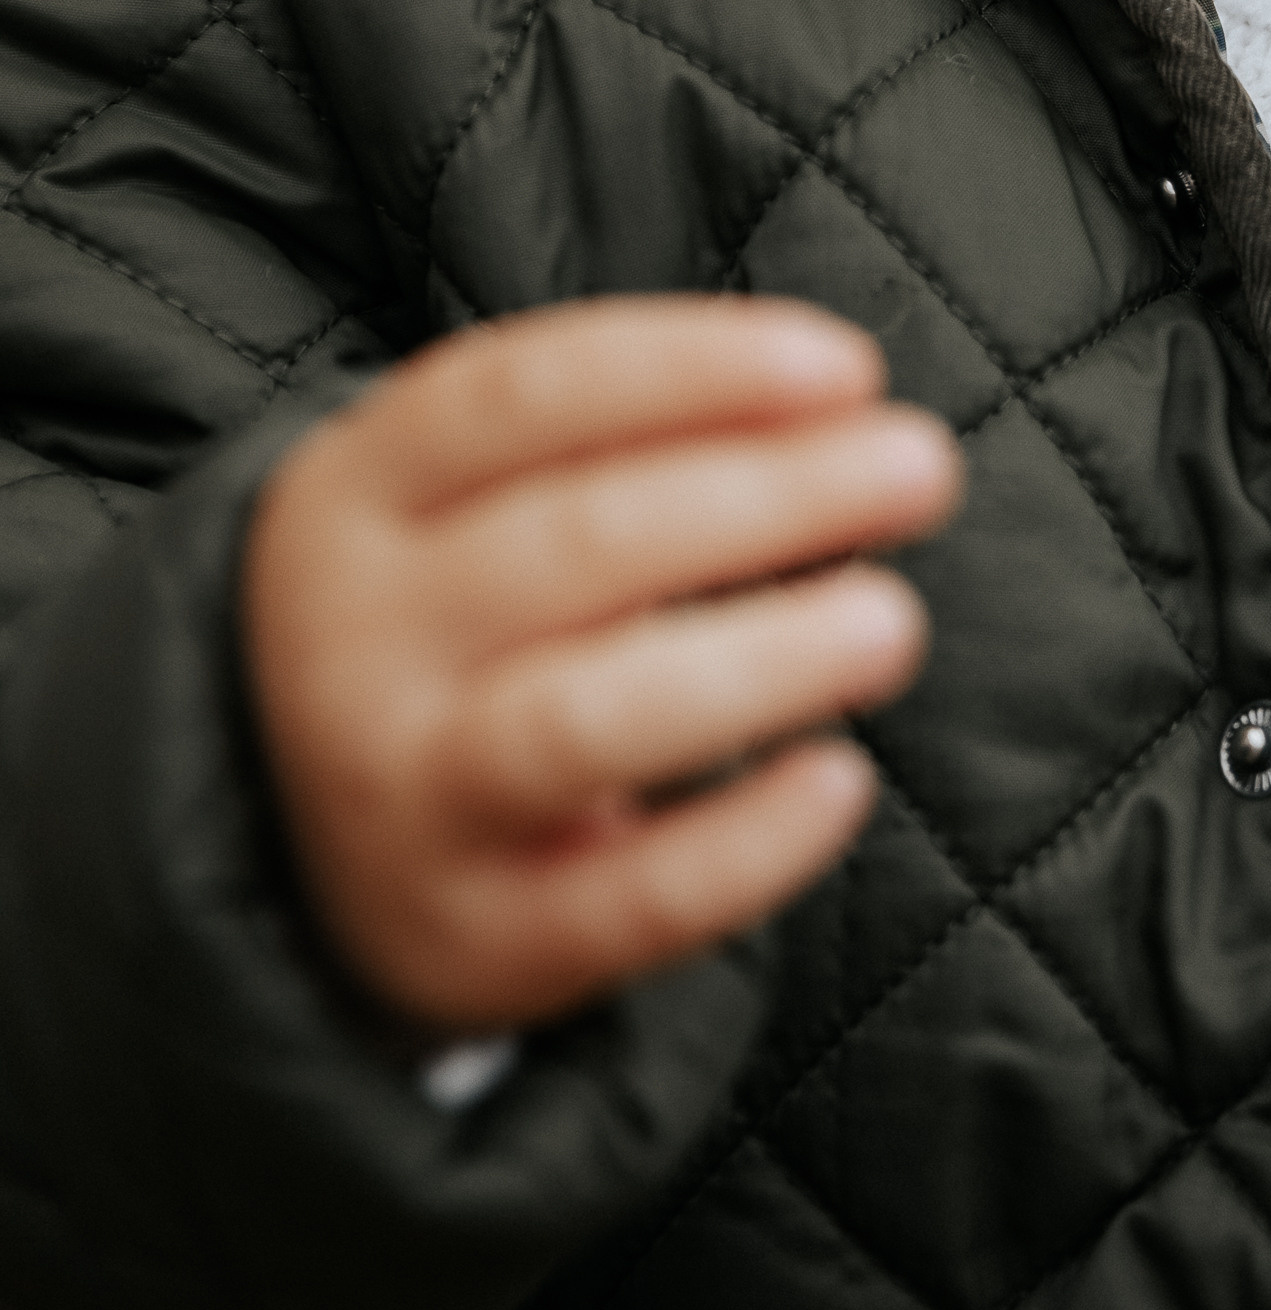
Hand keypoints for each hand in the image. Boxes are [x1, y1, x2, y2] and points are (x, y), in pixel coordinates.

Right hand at [244, 299, 959, 1038]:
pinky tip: (841, 781)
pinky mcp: (470, 941)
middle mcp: (354, 641)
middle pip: (574, 543)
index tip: (851, 368)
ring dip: (759, 660)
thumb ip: (634, 451)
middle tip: (921, 470)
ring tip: (891, 621)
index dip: (693, 368)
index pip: (522, 395)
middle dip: (770, 495)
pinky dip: (746, 842)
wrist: (310, 853)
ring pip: (582, 721)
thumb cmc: (470, 625)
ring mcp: (400, 801)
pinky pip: (626, 900)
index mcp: (355, 495)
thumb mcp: (486, 507)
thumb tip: (848, 422)